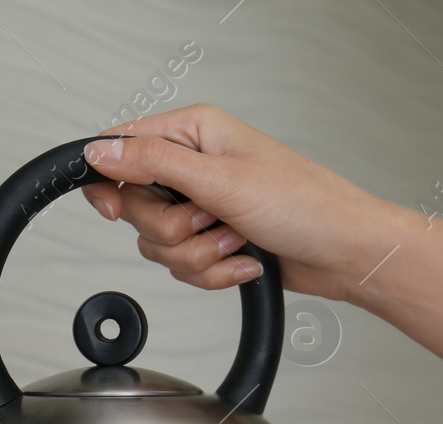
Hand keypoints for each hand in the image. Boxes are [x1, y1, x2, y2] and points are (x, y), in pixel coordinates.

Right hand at [80, 104, 387, 298]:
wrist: (343, 253)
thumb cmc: (305, 204)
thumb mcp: (221, 180)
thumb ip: (153, 163)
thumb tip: (99, 152)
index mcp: (194, 133)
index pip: (121, 147)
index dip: (108, 180)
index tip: (114, 210)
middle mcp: (194, 166)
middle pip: (137, 208)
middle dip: (174, 229)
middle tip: (210, 219)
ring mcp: (203, 206)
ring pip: (158, 244)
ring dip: (199, 255)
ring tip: (237, 239)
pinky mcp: (212, 241)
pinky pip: (183, 267)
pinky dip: (214, 272)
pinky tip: (245, 258)